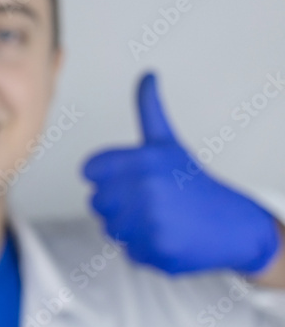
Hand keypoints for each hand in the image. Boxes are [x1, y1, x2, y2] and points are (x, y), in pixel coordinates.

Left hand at [81, 71, 279, 274]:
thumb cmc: (194, 182)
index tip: (130, 179)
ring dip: (129, 228)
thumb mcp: (168, 143)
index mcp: (144, 159)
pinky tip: (168, 238)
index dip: (107, 176)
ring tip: (160, 219)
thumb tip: (147, 74)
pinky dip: (144, 250)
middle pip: (96, 202)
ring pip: (109, 228)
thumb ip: (150, 109)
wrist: (236, 226)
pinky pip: (127, 252)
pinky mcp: (156, 251)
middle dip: (118, 203)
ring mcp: (151, 222)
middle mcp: (146, 188)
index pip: (90, 170)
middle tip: (150, 201)